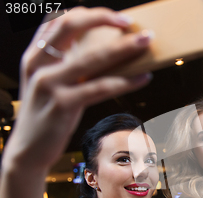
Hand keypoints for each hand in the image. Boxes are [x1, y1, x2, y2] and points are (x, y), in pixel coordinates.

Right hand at [4, 7, 151, 171]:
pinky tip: (144, 77)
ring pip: (92, 57)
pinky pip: (100, 87)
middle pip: (72, 26)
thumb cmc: (46, 114)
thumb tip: (103, 52)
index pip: (60, 20)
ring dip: (123, 47)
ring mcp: (49, 83)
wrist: (28, 150)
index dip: (90, 14)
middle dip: (105, 19)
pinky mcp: (63, 104)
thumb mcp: (49, 84)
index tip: (117, 17)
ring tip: (146, 42)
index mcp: (35, 55)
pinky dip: (125, 81)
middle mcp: (38, 64)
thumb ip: (65, 65)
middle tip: (132, 23)